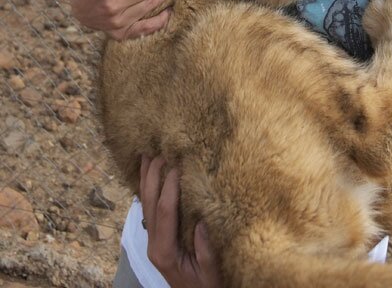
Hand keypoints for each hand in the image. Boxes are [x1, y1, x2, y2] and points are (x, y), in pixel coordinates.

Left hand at [140, 155, 220, 287]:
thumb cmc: (207, 287)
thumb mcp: (212, 272)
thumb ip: (205, 250)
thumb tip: (202, 220)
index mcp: (165, 251)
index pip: (165, 211)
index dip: (170, 186)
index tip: (178, 164)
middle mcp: (154, 245)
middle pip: (149, 203)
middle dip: (153, 176)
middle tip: (159, 151)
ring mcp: (152, 241)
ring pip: (145, 205)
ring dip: (146, 179)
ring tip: (147, 154)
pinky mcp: (156, 239)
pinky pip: (149, 209)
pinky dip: (148, 189)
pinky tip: (150, 175)